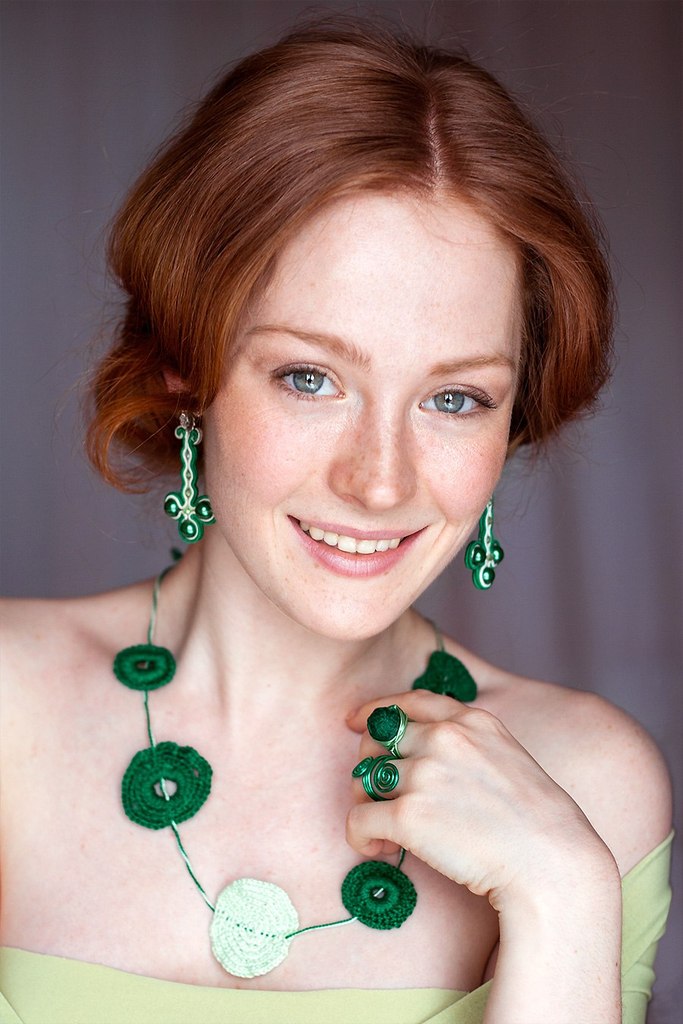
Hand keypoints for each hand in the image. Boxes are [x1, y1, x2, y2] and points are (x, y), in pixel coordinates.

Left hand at [346, 689, 609, 912]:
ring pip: (364, 780)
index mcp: (471, 720)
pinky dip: (362, 837)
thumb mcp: (506, 756)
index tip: (356, 723)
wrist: (552, 864)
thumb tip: (419, 748)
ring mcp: (425, 774)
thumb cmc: (536, 822)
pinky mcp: (409, 816)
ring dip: (367, 805)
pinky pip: (359, 820)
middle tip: (382, 798)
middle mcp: (444, 739)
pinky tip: (382, 850)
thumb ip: (467, 743)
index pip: (407, 702)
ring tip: (387, 833)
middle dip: (370, 767)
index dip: (373, 712)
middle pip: (376, 741)